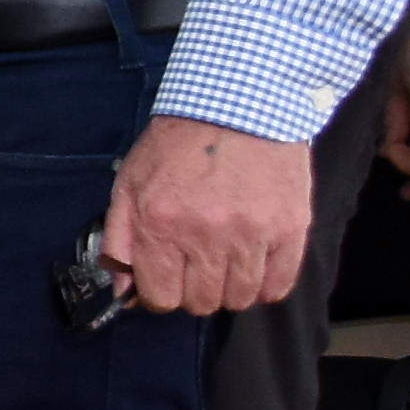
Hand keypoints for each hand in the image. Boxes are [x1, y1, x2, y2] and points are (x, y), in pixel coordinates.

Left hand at [93, 114, 310, 320]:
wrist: (238, 106)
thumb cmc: (179, 144)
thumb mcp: (130, 184)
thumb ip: (119, 239)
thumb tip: (123, 291)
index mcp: (161, 223)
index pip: (160, 296)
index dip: (159, 294)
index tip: (165, 279)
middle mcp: (206, 235)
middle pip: (201, 302)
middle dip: (193, 291)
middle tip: (195, 266)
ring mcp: (252, 234)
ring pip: (240, 298)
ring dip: (229, 288)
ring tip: (225, 262)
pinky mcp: (290, 229)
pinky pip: (279, 285)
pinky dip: (265, 285)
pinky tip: (254, 265)